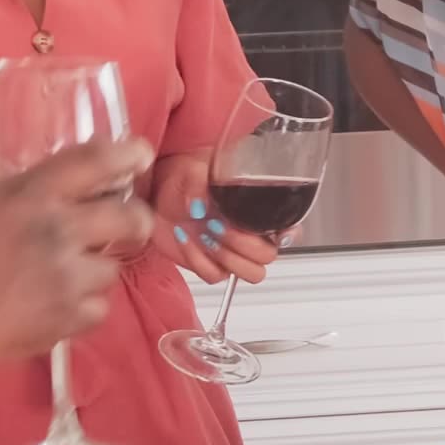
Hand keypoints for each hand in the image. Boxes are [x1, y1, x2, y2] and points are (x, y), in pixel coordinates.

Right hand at [0, 139, 156, 397]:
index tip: (140, 156)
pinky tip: (59, 306)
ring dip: (96, 268)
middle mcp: (60, 232)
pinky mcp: (64, 321)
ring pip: (111, 270)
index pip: (98, 161)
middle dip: (136, 220)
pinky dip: (82, 308)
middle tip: (126, 223)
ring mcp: (66, 280)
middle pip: (130, 220)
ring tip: (71, 273)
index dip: (128, 155)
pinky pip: (97, 311)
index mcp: (33, 193)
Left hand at [151, 150, 277, 285]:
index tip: (273, 230)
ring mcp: (231, 252)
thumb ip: (200, 183)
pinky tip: (185, 238)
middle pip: (269, 256)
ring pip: (252, 274)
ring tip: (206, 236)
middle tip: (218, 224)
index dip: (288, 232)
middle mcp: (249, 232)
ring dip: (229, 258)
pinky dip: (198, 260)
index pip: (288, 226)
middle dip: (244, 243)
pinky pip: (215, 276)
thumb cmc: (183, 175)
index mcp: (256, 208)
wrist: (156, 194)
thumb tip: (200, 204)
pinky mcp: (210, 265)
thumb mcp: (192, 168)